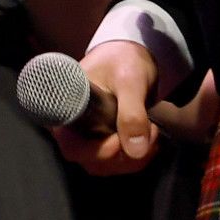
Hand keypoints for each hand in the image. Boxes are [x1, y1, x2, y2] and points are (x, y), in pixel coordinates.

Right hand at [51, 39, 159, 175]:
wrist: (131, 54)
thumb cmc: (122, 60)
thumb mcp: (129, 81)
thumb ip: (131, 112)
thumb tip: (135, 150)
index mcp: (67, 111)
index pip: (72, 147)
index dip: (96, 152)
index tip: (120, 141)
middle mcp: (73, 129)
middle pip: (92, 161)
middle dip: (123, 155)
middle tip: (149, 131)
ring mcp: (89, 137)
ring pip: (107, 165)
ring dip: (134, 158)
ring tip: (152, 130)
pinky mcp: (105, 141)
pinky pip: (118, 162)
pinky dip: (138, 157)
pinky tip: (151, 139)